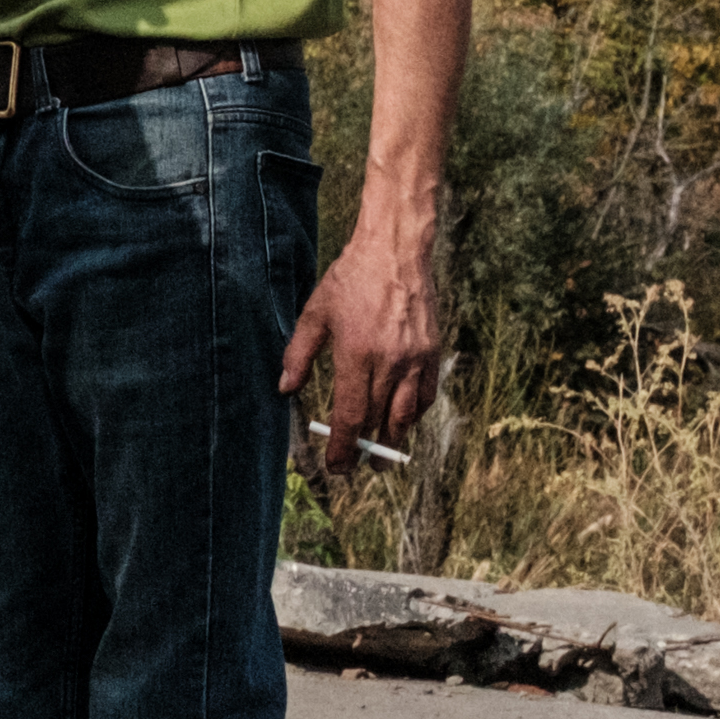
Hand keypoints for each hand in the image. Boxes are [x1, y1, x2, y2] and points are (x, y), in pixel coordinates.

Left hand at [279, 222, 445, 452]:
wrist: (395, 251)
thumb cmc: (350, 279)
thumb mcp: (314, 314)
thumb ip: (299, 355)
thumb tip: (286, 389)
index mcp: (357, 354)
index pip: (350, 416)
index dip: (343, 447)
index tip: (337, 467)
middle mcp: (390, 362)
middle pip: (378, 420)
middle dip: (365, 448)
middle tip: (355, 464)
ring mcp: (416, 359)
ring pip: (407, 414)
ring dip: (393, 439)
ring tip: (381, 454)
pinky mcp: (433, 352)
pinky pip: (427, 395)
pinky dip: (415, 414)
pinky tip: (402, 420)